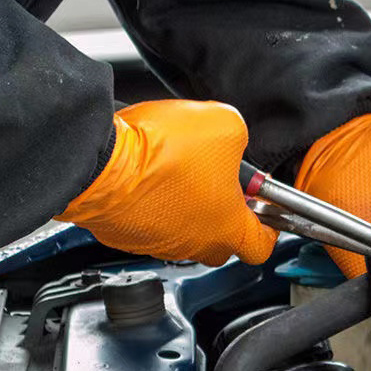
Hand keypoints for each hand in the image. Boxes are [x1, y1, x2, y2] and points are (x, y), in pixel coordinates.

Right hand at [55, 100, 276, 265]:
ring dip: (187, 204)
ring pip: (184, 230)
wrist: (102, 163)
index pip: (261, 246)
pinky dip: (154, 203)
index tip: (263, 210)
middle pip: (221, 240)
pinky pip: (151, 223)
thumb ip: (238, 139)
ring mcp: (158, 244)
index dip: (267, 226)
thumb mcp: (225, 124)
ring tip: (179, 169)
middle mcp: (194, 245)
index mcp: (228, 228)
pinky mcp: (127, 236)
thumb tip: (230, 140)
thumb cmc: (160, 153)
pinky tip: (150, 174)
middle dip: (224, 212)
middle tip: (219, 180)